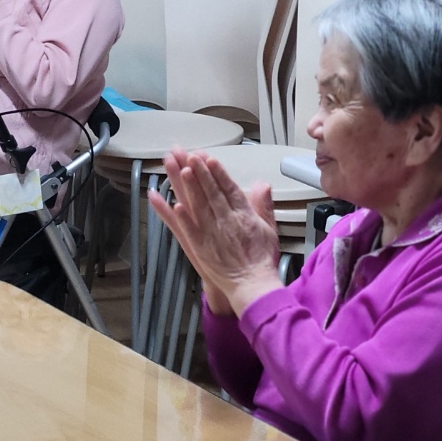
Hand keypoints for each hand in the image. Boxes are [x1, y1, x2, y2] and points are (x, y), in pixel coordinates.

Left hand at [148, 148, 282, 316]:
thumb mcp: (269, 229)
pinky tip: (173, 204)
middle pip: (210, 192)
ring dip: (189, 187)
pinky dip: (181, 217)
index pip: (228, 188)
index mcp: (243, 215)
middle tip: (189, 154)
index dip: (218, 172)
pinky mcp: (201, 248)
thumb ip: (263, 206)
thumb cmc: (261, 260)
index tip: (209, 158)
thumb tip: (262, 185)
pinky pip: (189, 230)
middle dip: (199, 172)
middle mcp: (227, 221)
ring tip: (180, 169)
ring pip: (199, 205)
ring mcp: (212, 234)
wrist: (253, 285)